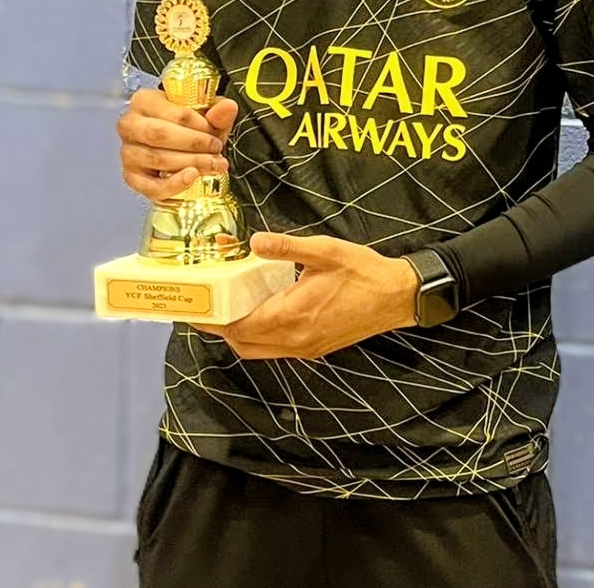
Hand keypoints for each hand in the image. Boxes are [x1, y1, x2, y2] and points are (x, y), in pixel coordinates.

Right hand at [117, 90, 237, 201]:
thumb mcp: (204, 116)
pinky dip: (174, 185)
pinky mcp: (131, 177)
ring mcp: (128, 152)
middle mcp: (130, 125)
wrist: (176, 146)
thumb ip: (217, 112)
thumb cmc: (186, 127)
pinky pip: (151, 186)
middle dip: (194, 145)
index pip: (174, 113)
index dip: (199, 125)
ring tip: (213, 164)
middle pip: (160, 134)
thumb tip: (228, 108)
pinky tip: (192, 177)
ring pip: (157, 159)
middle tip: (216, 150)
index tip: (215, 133)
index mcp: (144, 100)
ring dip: (190, 163)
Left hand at [195, 233, 419, 359]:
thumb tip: (254, 243)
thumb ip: (287, 247)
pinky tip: (262, 309)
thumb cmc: (363, 272)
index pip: (239, 327)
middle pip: (243, 344)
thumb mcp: (325, 251)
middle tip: (209, 303)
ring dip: (240, 332)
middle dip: (222, 327)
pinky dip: (260, 335)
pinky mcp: (314, 347)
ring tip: (231, 305)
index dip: (213, 320)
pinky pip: (276, 348)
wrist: (397, 297)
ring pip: (258, 350)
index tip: (196, 307)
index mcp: (292, 316)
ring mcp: (305, 348)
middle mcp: (295, 340)